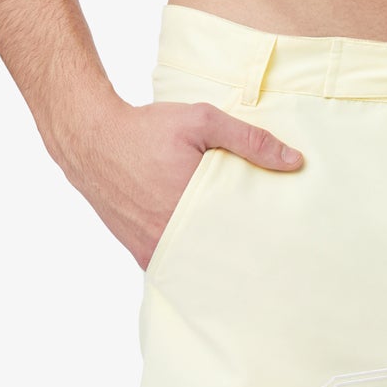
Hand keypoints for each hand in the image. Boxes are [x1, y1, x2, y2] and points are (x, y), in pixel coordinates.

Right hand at [56, 90, 302, 269]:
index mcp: (192, 207)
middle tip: (273, 251)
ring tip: (246, 253)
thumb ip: (249, 140)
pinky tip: (211, 250)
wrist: (91, 140)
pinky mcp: (140, 252)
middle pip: (221, 256)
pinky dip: (192, 257)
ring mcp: (153, 249)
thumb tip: (294, 161)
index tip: (284, 240)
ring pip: (198, 264)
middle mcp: (171, 236)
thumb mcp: (202, 121)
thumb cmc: (146, 129)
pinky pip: (176, 263)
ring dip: (218, 258)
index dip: (264, 239)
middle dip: (245, 254)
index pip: (241, 238)